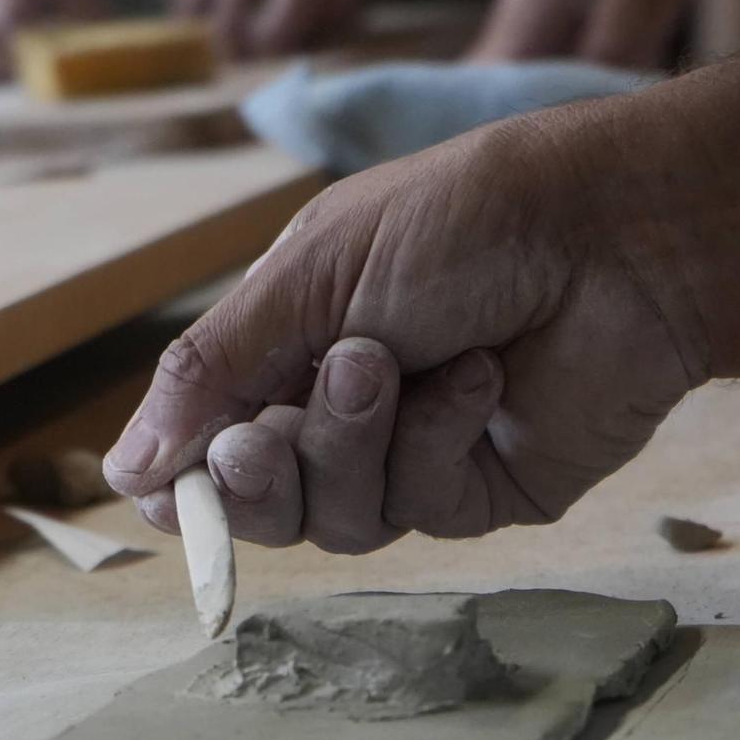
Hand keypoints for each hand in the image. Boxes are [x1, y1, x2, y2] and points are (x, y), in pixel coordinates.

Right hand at [102, 107, 710, 552]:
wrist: (614, 234)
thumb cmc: (464, 222)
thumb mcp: (310, 273)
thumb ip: (211, 371)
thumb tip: (125, 476)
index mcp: (293, 342)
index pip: (210, 442)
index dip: (187, 476)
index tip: (162, 488)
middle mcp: (347, 410)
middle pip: (264, 503)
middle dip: (256, 474)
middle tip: (259, 436)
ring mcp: (417, 458)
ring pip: (338, 517)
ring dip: (351, 439)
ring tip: (389, 363)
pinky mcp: (485, 493)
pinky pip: (423, 508)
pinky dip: (437, 437)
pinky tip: (480, 377)